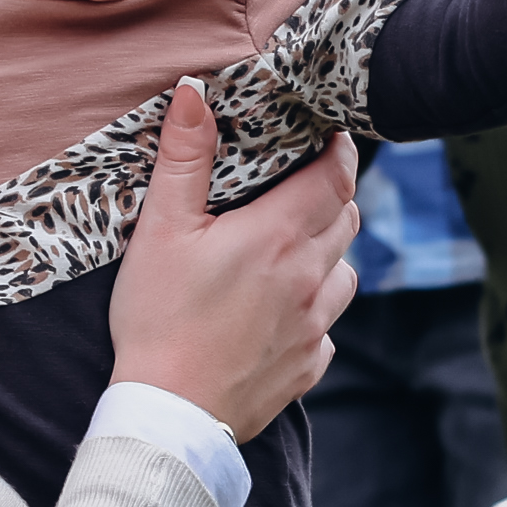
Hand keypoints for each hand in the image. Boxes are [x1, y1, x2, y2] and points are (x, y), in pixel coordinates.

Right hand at [111, 77, 355, 434]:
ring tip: (292, 251)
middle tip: (304, 185)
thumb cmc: (158, 319)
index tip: (329, 136)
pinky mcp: (307, 367)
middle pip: (347, 219)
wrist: (168, 413)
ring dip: (329, 254)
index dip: (339, 150)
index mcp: (279, 237)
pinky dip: (314, 311)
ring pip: (345, 273)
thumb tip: (193, 92)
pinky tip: (280, 313)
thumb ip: (184, 158)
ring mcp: (315, 327)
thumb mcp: (160, 230)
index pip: (337, 176)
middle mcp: (311, 279)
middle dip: (333, 195)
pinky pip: (328, 328)